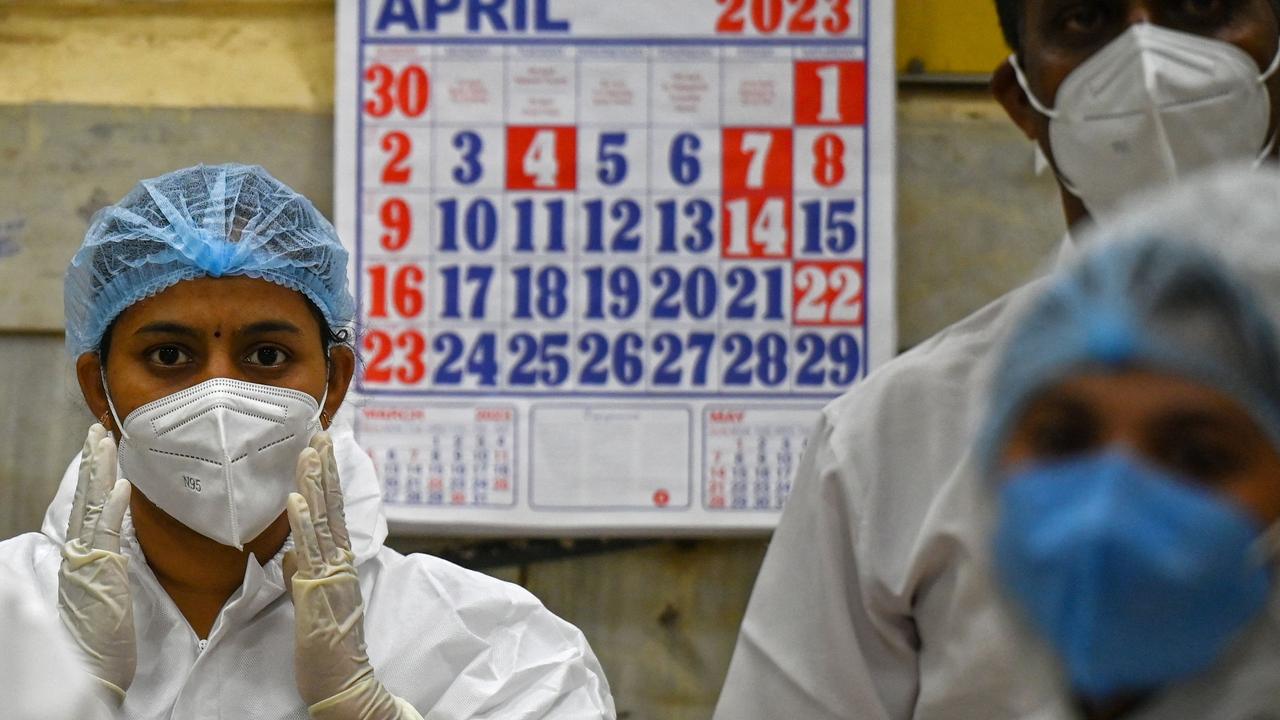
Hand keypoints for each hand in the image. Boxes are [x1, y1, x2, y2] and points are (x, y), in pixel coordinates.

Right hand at [58, 423, 135, 703]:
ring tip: (107, 442)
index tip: (99, 446)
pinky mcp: (100, 572)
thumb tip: (120, 534)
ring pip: (91, 507)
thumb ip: (109, 558)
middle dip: (92, 462)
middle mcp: (78, 552)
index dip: (92, 475)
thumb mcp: (108, 587)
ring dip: (100, 473)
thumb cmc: (103, 634)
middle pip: (84, 498)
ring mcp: (86, 561)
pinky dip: (113, 508)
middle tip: (99, 429)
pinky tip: (122, 486)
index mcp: (81, 554)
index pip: (86, 505)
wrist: (91, 668)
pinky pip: (106, 534)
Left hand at [287, 433, 421, 719]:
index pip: (333, 510)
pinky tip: (297, 498)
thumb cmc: (328, 645)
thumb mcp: (311, 602)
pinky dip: (303, 522)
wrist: (344, 681)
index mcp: (339, 561)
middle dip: (325, 468)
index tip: (322, 446)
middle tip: (320, 432)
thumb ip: (304, 574)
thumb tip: (292, 554)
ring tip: (308, 452)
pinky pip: (310, 550)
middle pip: (333, 505)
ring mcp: (332, 573)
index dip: (327, 477)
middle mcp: (340, 561)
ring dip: (314, 484)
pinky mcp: (318, 589)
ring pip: (323, 520)